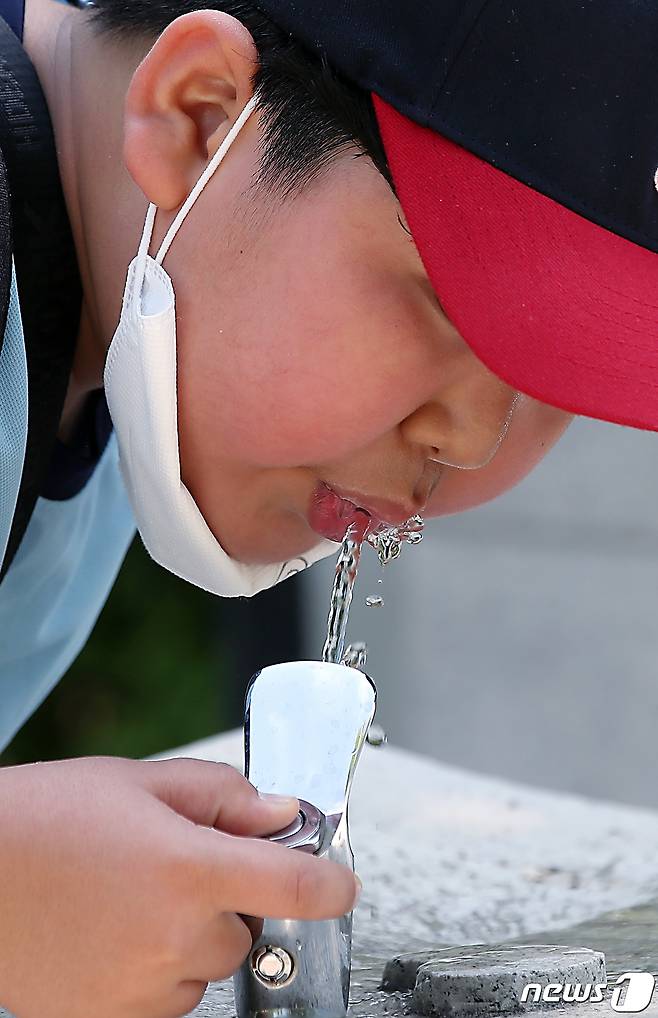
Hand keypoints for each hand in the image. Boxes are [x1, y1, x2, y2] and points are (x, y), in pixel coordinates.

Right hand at [0, 756, 358, 1017]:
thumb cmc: (48, 817)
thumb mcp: (143, 782)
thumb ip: (224, 796)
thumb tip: (279, 815)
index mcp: (188, 868)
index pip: (294, 887)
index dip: (330, 885)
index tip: (339, 885)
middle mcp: (172, 937)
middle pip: (247, 931)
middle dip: (229, 900)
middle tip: (178, 867)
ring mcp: (141, 987)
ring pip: (207, 970)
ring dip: (192, 940)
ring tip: (134, 900)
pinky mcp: (110, 1017)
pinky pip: (167, 999)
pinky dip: (158, 971)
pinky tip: (117, 932)